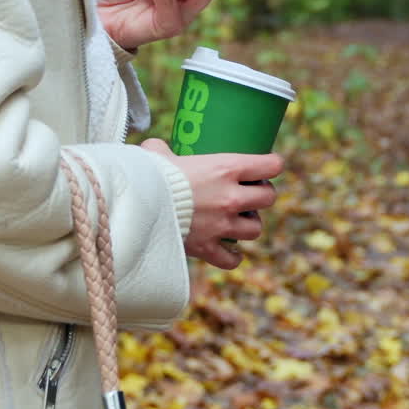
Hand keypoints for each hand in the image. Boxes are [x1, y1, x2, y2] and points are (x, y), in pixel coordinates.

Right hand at [142, 138, 283, 268]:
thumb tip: (156, 149)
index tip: (268, 165)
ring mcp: (222, 225)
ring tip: (238, 218)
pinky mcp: (208, 247)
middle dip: (262, 194)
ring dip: (249, 223)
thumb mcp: (157, 153)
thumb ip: (162, 150)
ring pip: (255, 229)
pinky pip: (232, 258)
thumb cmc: (149, 174)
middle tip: (249, 192)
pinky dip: (233, 256)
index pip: (270, 165)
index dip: (272, 164)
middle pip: (268, 198)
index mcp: (225, 168)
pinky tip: (230, 250)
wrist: (137, 207)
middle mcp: (230, 197)